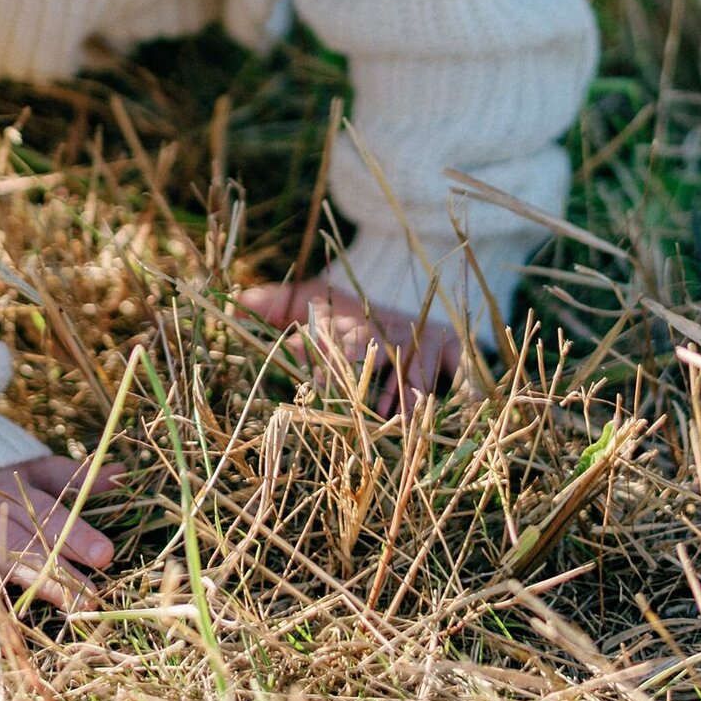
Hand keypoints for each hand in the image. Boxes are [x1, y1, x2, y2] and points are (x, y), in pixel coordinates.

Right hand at [0, 454, 119, 633]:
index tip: (105, 557)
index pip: (44, 515)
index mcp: (1, 494)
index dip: (73, 534)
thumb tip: (122, 474)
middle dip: (48, 577)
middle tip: (83, 603)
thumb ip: (66, 475)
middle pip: (12, 549)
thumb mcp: (20, 465)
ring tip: (9, 644)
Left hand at [238, 278, 459, 414]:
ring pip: (416, 366)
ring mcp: (420, 336)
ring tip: (399, 421)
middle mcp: (386, 327)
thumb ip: (275, 304)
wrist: (398, 279)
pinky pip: (461, 367)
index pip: (337, 338)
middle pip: (377, 353)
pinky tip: (466, 408)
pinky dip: (465, 386)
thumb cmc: (345, 306)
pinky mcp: (451, 344)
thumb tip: (233, 301)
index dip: (327, 358)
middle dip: (368, 381)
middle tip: (358, 411)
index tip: (314, 382)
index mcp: (351, 320)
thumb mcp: (310, 298)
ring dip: (409, 394)